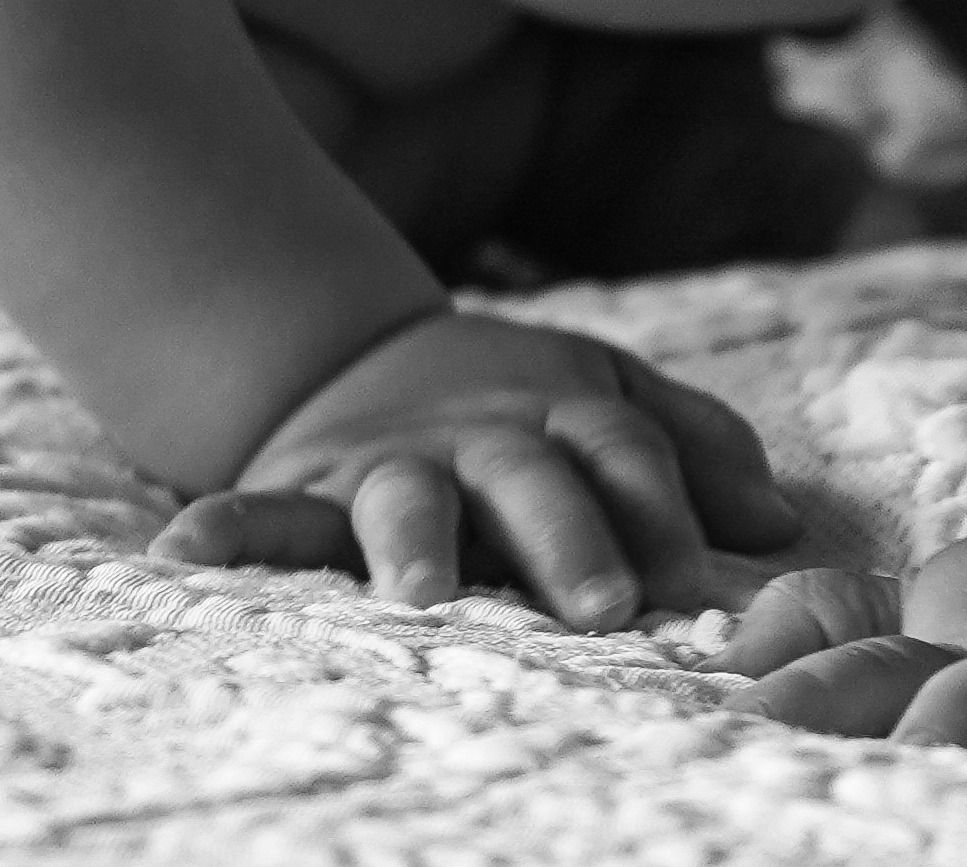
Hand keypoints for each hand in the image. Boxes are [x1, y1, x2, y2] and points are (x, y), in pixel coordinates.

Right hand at [154, 310, 807, 629]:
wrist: (365, 362)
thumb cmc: (518, 413)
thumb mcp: (609, 397)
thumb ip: (693, 447)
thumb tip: (781, 521)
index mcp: (568, 419)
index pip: (631, 456)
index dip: (667, 513)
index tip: (700, 586)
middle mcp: (484, 442)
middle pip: (534, 478)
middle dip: (567, 536)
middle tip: (604, 603)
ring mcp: (392, 465)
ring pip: (405, 498)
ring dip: (413, 538)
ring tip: (418, 592)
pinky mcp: (307, 491)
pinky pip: (262, 512)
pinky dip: (224, 529)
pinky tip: (185, 555)